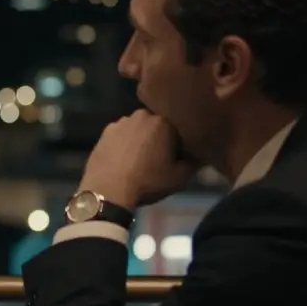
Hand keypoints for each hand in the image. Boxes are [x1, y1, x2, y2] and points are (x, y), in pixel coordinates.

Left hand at [80, 109, 197, 208]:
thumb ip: (195, 162)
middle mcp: (142, 114)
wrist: (107, 191)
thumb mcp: (180, 178)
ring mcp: (121, 122)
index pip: (180, 127)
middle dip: (161, 137)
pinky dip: (125, 143)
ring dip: (142, 138)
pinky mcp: (105, 131)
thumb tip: (201, 154)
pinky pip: (122, 134)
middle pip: (158, 125)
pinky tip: (124, 159)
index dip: (181, 142)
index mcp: (164, 121)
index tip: (179, 156)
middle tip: (159, 158)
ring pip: (139, 128)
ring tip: (140, 159)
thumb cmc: (147, 182)